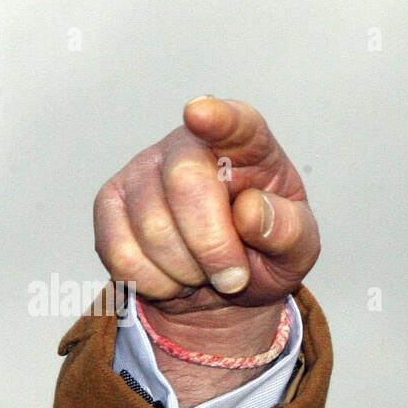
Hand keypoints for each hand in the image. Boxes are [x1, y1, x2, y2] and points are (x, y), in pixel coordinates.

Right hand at [94, 97, 319, 318]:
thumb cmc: (264, 256)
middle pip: (186, 183)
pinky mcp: (109, 204)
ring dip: (187, 272)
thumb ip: (289, 231)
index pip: (235, 124)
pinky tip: (173, 276)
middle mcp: (189, 147)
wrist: (222, 292)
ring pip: (153, 228)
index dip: (218, 119)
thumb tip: (251, 211)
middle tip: (234, 277)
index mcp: (247, 147)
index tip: (200, 114)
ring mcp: (143, 170)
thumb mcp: (298, 251)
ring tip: (205, 271)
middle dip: (213, 246)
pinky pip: (123, 254)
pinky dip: (156, 283)